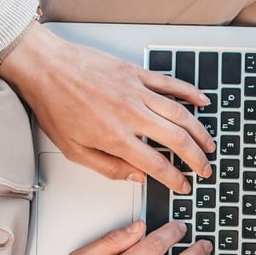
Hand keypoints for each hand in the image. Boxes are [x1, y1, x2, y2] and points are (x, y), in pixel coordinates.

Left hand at [0, 21, 214, 194]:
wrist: (46, 68)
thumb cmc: (54, 106)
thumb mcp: (73, 150)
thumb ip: (108, 167)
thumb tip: (136, 177)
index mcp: (115, 137)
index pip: (156, 164)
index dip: (174, 179)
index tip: (183, 185)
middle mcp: (131, 114)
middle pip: (177, 140)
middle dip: (197, 158)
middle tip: (205, 169)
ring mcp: (137, 91)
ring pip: (180, 114)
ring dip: (200, 132)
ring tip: (209, 144)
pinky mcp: (136, 73)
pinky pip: (171, 84)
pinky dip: (190, 94)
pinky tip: (202, 103)